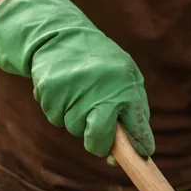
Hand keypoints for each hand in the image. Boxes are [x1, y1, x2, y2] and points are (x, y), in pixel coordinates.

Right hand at [0, 0, 153, 157]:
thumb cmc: (100, 61)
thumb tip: (138, 150)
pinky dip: (59, 109)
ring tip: (78, 93)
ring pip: (74, 129)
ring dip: (76, 119)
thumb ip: (133, 108)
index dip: (138, 144)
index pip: (135, 124)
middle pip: (98, 139)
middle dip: (98, 144)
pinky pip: (55, 118)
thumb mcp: (125, 75)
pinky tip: (64, 89)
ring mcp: (73, 91)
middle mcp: (100, 89)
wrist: (61, 34)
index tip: (141, 156)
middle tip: (96, 135)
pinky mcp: (50, 91)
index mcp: (124, 85)